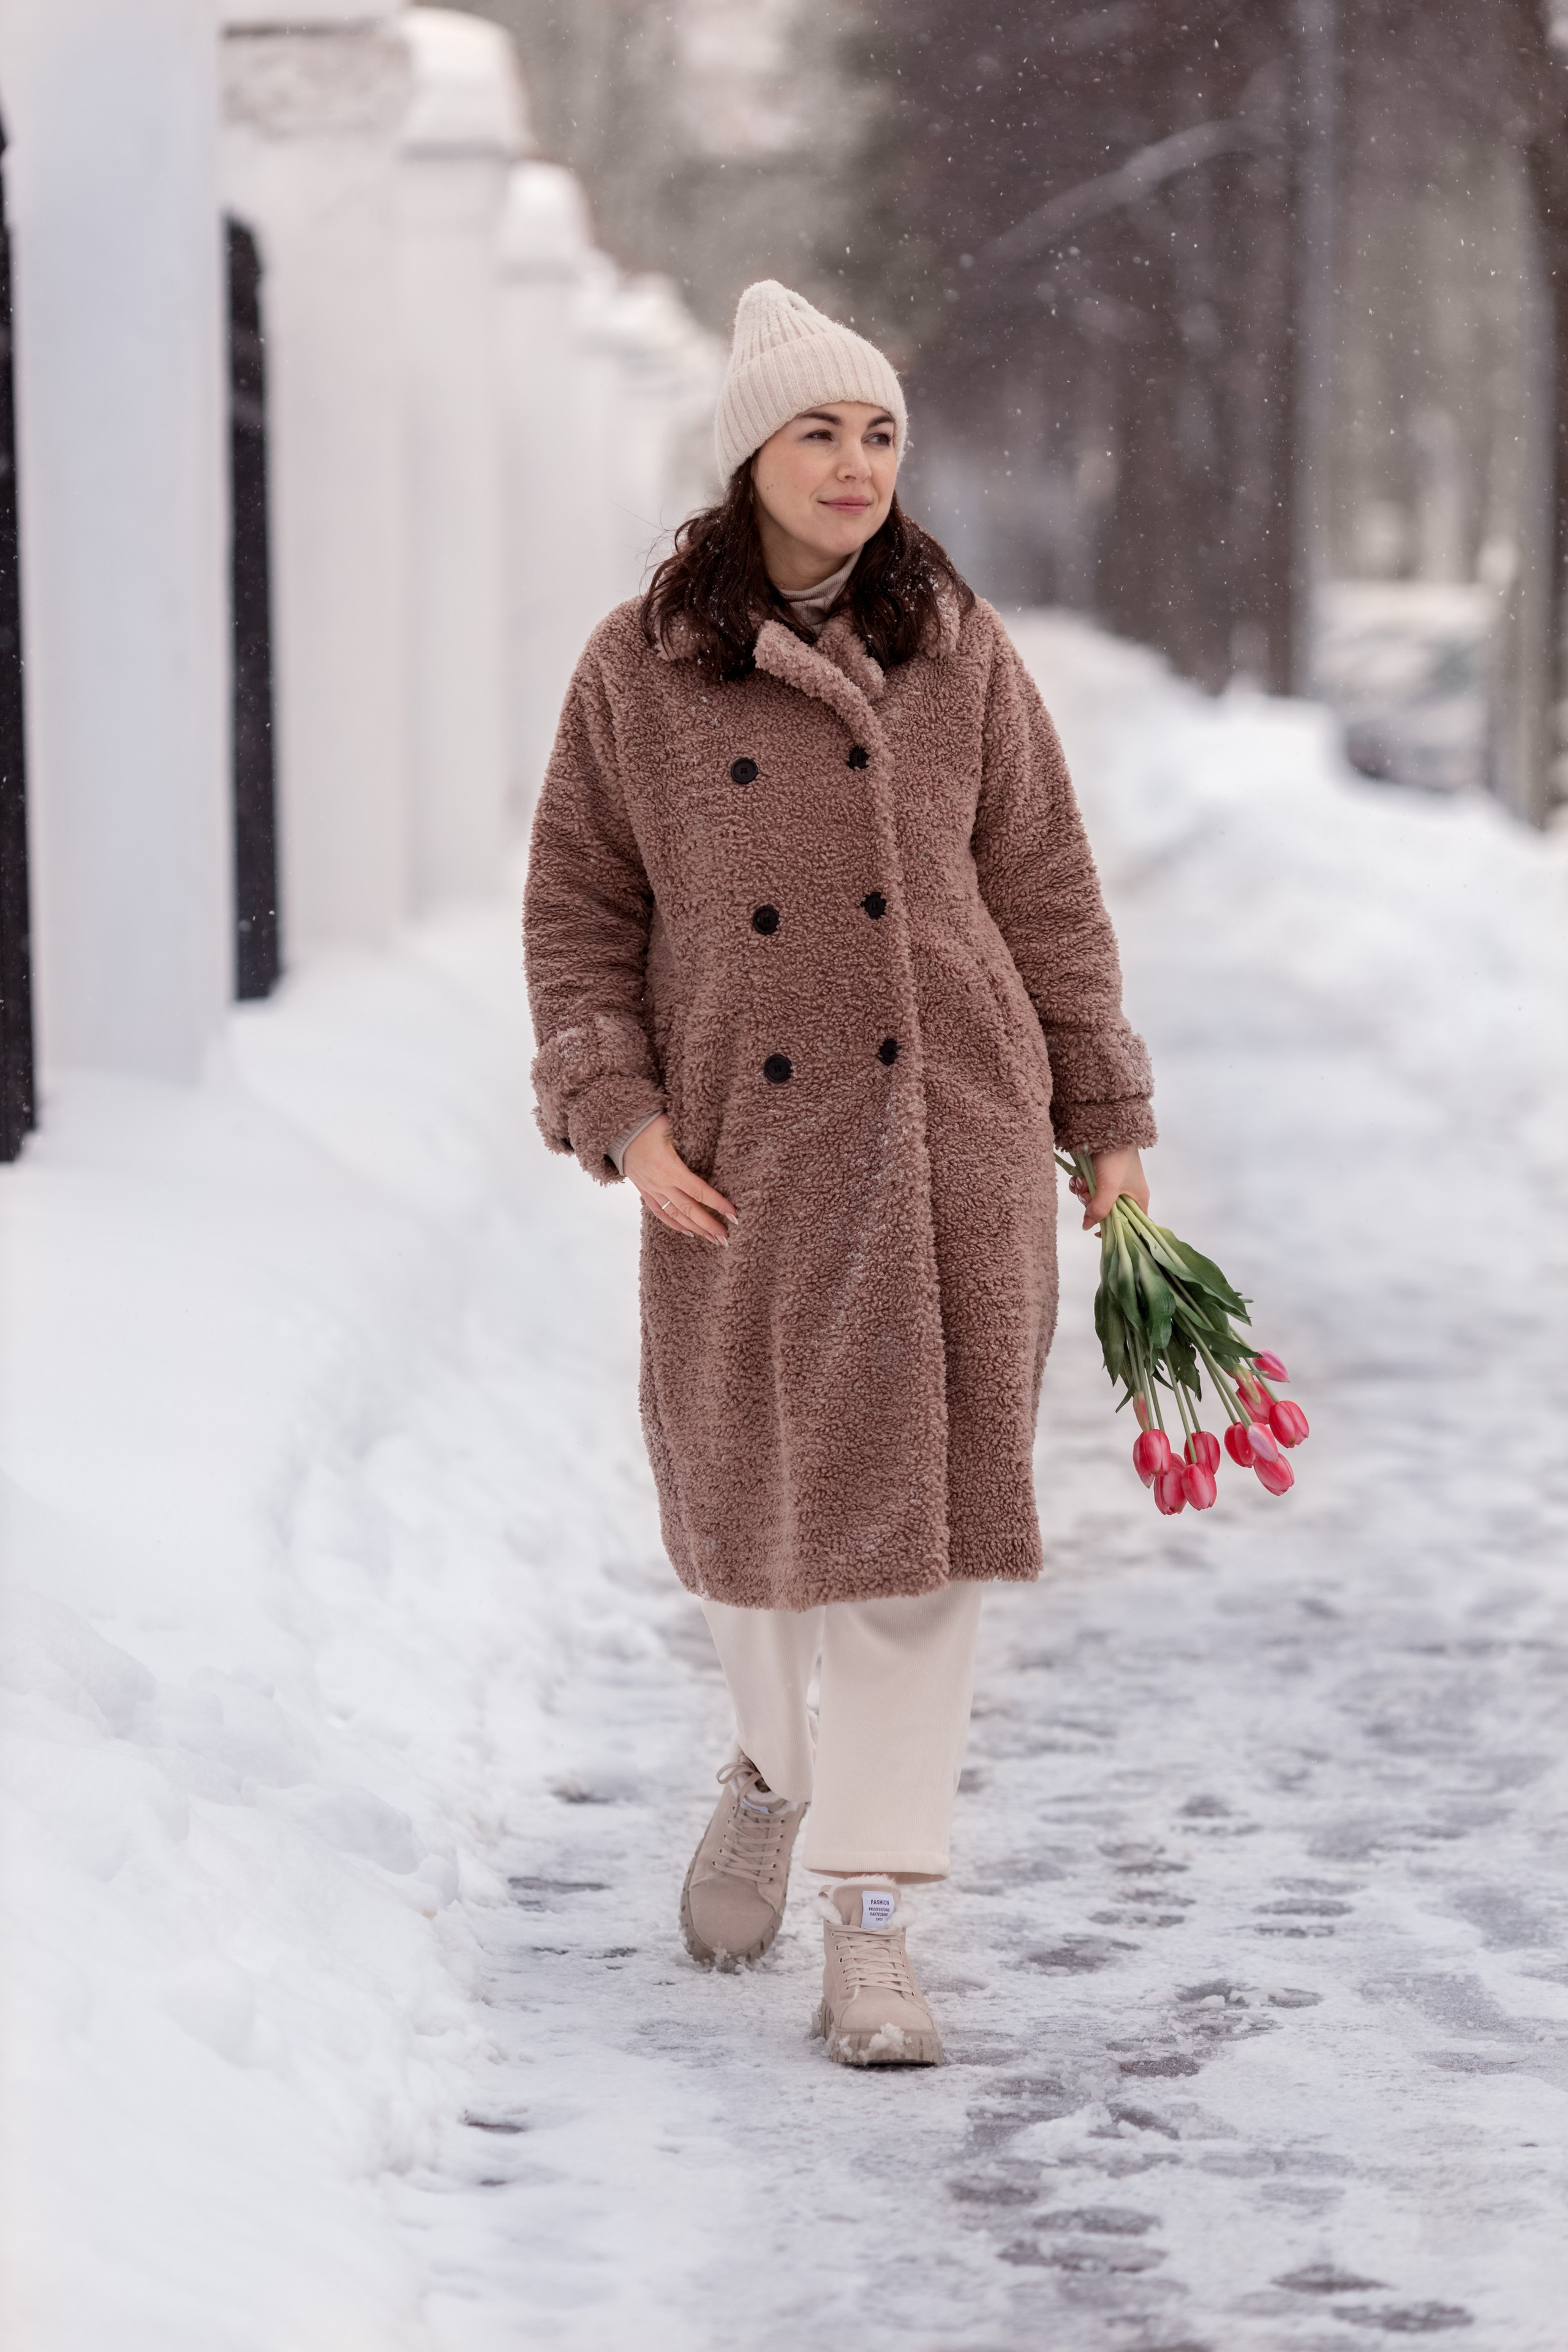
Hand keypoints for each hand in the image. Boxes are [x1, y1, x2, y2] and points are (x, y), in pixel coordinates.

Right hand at [623, 1114, 737, 1245]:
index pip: (699, 1191)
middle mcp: (660, 1183)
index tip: (733, 1215)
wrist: (615, 1131)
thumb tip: (712, 1136)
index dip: (717, 1204)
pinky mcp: (644, 1190)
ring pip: (675, 1215)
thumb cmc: (645, 1124)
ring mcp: (651, 1189)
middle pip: (689, 1210)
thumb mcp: (670, 1125)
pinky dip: (674, 1224)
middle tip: (726, 1238)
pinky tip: (688, 1232)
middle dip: (709, 1225)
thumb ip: (690, 1135)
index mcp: (669, 1168)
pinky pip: (659, 1212)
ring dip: (695, 1229)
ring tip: (713, 1239)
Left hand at [1069, 1145, 1149, 1230]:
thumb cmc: (1116, 1158)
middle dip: (1093, 1205)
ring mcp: (1113, 1184)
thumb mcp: (1109, 1187)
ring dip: (1084, 1193)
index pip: (1131, 1224)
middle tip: (1087, 1195)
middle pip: (1107, 1212)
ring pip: (1095, 1200)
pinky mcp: (1101, 1175)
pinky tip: (1077, 1177)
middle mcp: (1127, 1193)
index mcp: (1139, 1199)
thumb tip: (1088, 1226)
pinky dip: (1081, 1184)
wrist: (1108, 1129)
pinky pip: (1089, 1188)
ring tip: (1081, 1181)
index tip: (1099, 1231)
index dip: (1115, 1230)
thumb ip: (1100, 1209)